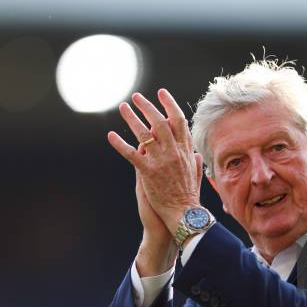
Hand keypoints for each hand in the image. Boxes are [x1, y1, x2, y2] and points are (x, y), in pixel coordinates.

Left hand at [108, 89, 203, 236]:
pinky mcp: (148, 172)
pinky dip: (120, 144)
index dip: (169, 105)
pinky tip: (111, 136)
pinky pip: (131, 154)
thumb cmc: (189, 197)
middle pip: (160, 121)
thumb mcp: (196, 176)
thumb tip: (195, 154)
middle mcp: (174, 152)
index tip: (161, 93)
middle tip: (136, 97)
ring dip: (132, 118)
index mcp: (185, 151)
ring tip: (122, 108)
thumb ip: (195, 163)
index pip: (178, 121)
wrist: (184, 213)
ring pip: (144, 133)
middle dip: (147, 106)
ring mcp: (161, 161)